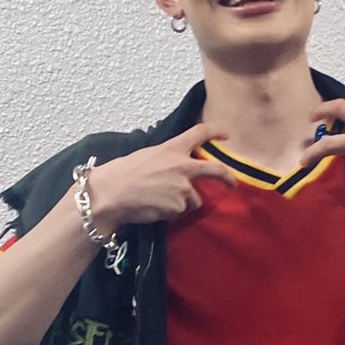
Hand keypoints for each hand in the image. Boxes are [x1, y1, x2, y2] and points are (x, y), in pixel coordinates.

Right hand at [86, 122, 242, 227]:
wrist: (112, 193)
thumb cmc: (123, 173)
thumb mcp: (147, 156)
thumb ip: (167, 159)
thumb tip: (175, 167)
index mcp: (173, 148)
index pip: (200, 133)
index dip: (215, 132)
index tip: (225, 135)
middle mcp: (183, 166)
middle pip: (216, 170)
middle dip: (227, 178)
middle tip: (231, 185)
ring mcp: (184, 187)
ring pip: (194, 200)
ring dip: (183, 203)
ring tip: (160, 200)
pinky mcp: (180, 205)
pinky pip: (180, 212)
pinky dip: (171, 213)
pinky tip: (155, 208)